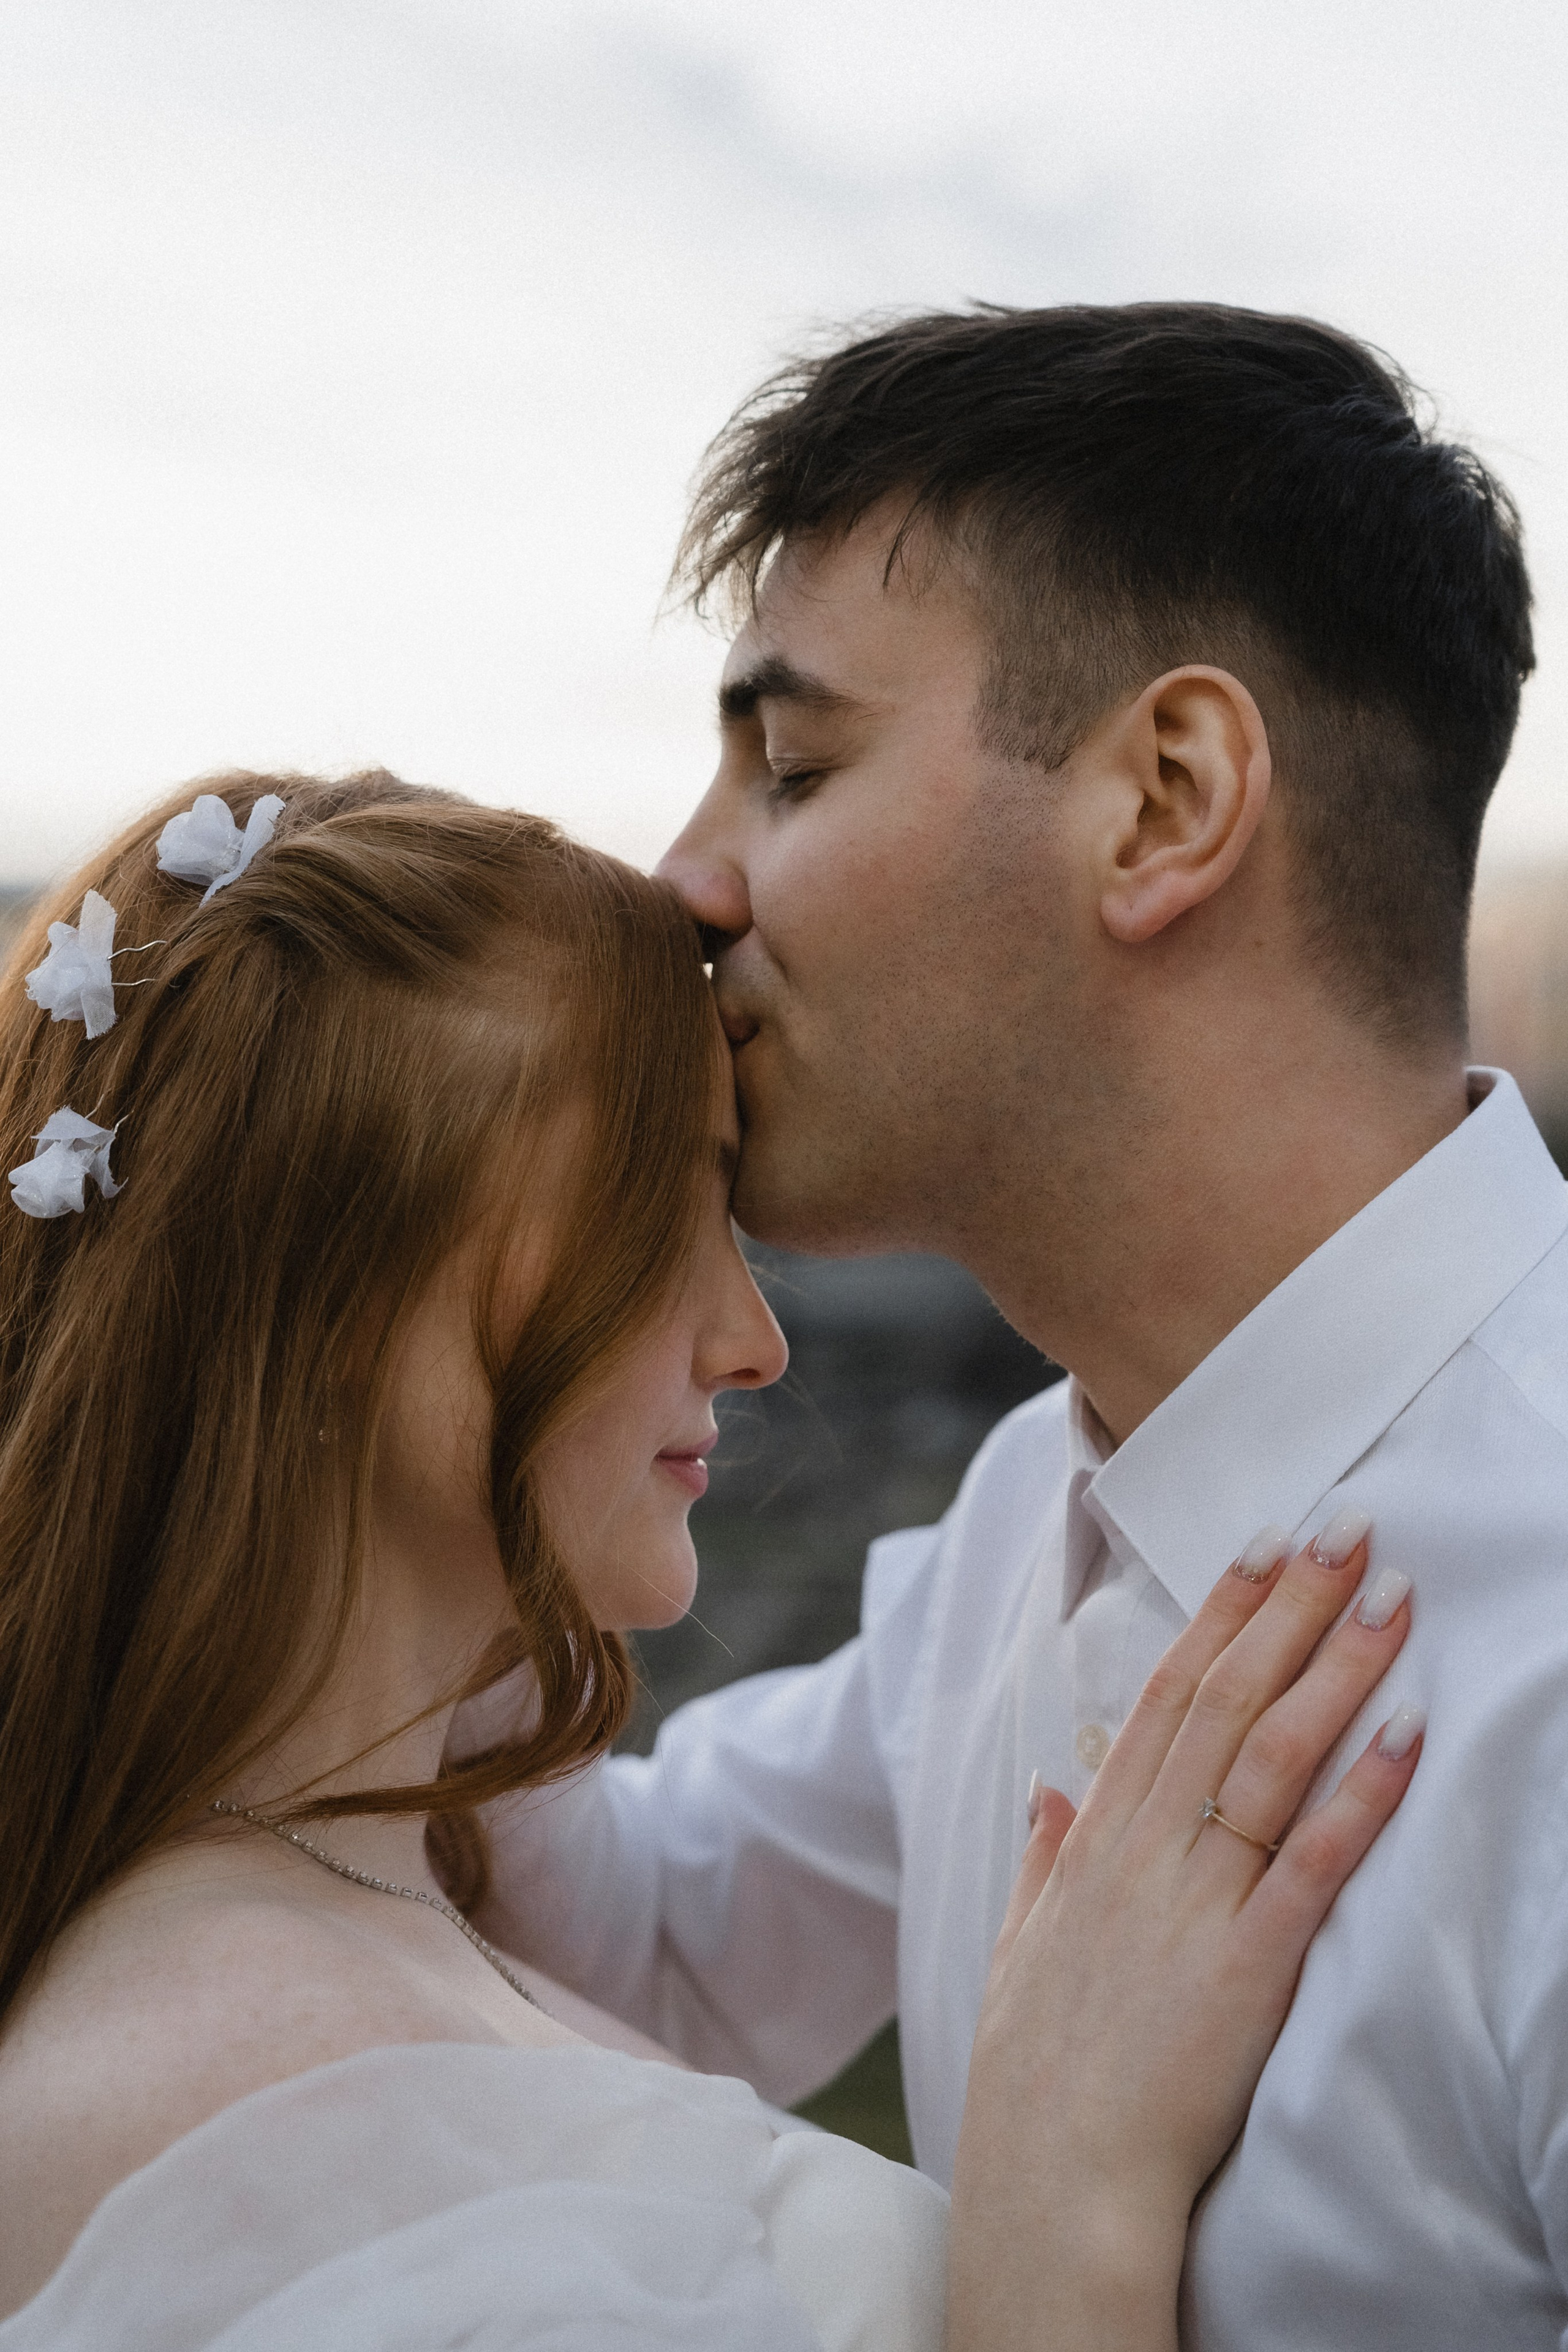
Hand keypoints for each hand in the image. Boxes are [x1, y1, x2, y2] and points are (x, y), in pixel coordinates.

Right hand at [945, 1521, 1418, 2351]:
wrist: (1053, 2183)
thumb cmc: (1039, 2072)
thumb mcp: (1019, 1947)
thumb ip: (1040, 1860)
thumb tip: (1052, 1789)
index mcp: (1097, 1840)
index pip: (1165, 1696)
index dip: (1219, 1616)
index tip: (1262, 1546)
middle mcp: (1143, 1851)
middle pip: (1224, 1701)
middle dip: (1288, 1609)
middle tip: (1345, 1531)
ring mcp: (1192, 1903)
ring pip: (1268, 1758)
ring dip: (1333, 1671)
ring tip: (1388, 1599)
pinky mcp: (1245, 1968)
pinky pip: (1310, 1865)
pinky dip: (1360, 1796)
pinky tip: (1405, 1734)